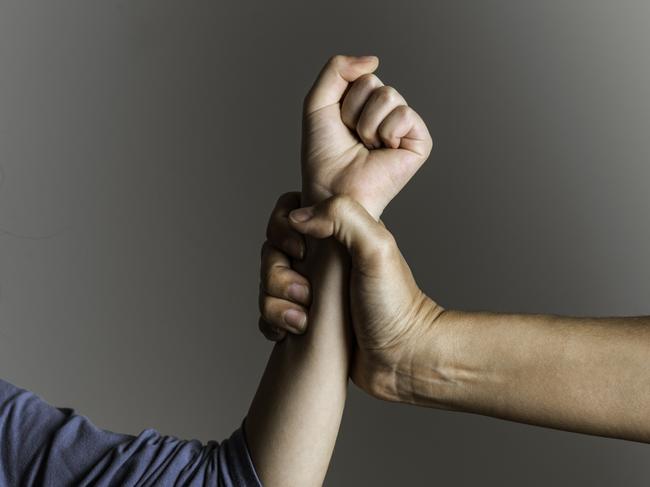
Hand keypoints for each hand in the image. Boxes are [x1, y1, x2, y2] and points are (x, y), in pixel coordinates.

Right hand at [258, 193, 443, 399]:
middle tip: (307, 295)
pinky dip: (273, 323)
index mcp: (337, 235)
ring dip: (276, 304)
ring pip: (266, 285)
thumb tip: (296, 218)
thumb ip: (342, 216)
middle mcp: (321, 260)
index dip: (282, 229)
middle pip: (271, 252)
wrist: (400, 359)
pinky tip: (290, 333)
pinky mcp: (303, 319)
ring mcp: (311, 291)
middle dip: (277, 276)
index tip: (301, 252)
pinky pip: (269, 314)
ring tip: (303, 322)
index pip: (289, 213)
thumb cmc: (394, 305)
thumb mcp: (377, 248)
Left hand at [302, 55, 431, 217]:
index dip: (343, 100)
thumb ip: (336, 70)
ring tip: (366, 146)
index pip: (361, 76)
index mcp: (365, 104)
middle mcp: (386, 113)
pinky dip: (386, 132)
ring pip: (389, 95)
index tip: (339, 126)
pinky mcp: (420, 142)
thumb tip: (374, 60)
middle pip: (374, 83)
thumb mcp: (317, 103)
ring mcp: (404, 127)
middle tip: (353, 138)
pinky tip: (383, 151)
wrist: (331, 189)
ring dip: (367, 124)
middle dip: (354, 111)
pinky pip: (405, 114)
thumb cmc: (323, 155)